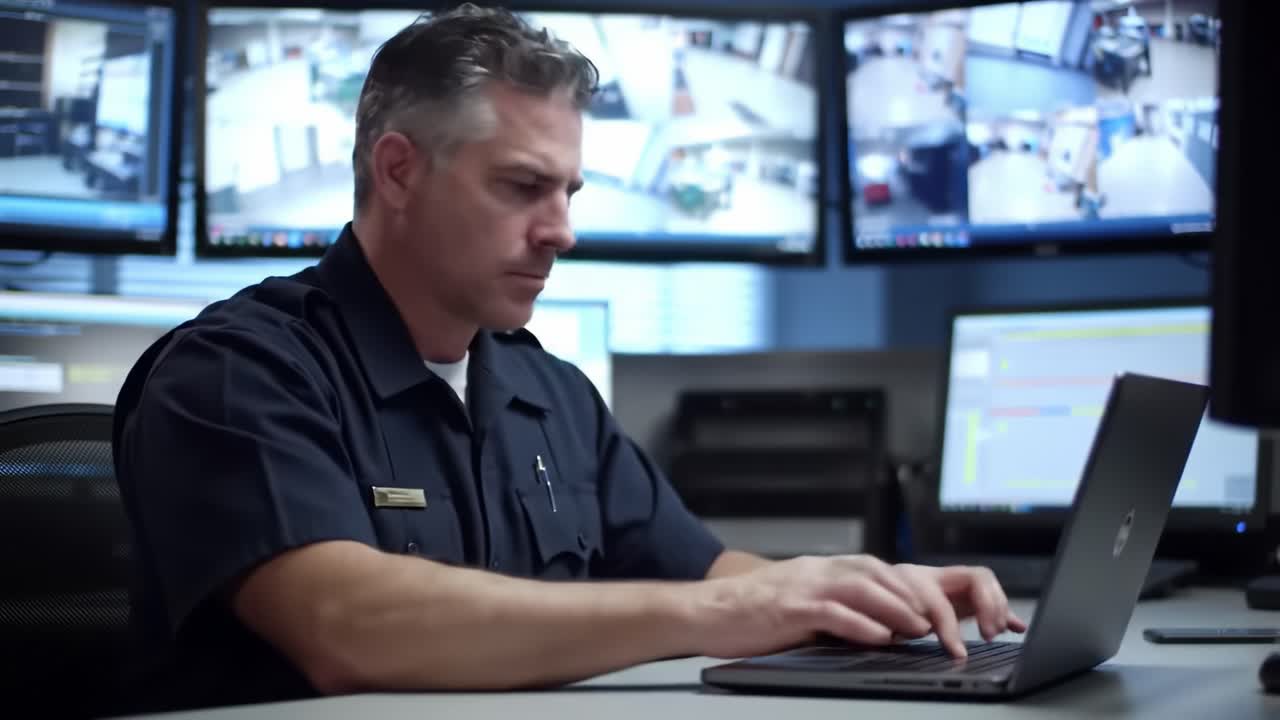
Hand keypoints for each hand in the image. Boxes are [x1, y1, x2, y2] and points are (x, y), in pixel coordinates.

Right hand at [691, 555, 1026, 659]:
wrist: (706, 611)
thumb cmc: (752, 612)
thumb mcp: (802, 604)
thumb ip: (838, 609)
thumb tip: (880, 628)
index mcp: (824, 570)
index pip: (879, 570)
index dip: (912, 588)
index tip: (938, 608)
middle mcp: (819, 571)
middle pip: (878, 574)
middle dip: (915, 598)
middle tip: (943, 623)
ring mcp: (804, 587)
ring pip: (861, 588)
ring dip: (896, 609)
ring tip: (922, 628)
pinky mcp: (788, 609)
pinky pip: (831, 612)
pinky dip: (859, 624)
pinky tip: (879, 637)